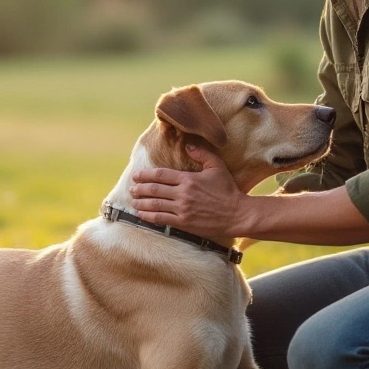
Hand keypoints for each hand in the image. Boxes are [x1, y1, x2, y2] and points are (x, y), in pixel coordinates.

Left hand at [129, 143, 246, 238]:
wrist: (237, 214)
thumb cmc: (228, 190)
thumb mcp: (217, 167)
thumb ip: (202, 154)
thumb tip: (188, 145)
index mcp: (188, 179)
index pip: (161, 175)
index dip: (145, 175)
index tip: (136, 175)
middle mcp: (182, 194)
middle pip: (154, 190)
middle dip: (140, 188)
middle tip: (131, 188)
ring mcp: (182, 210)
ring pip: (155, 205)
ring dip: (141, 202)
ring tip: (133, 201)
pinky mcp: (184, 223)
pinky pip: (162, 219)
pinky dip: (149, 217)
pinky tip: (141, 215)